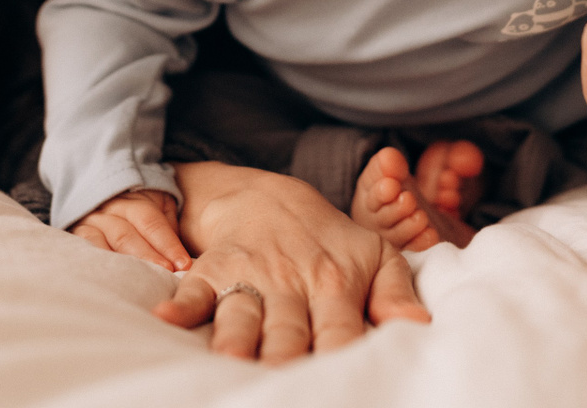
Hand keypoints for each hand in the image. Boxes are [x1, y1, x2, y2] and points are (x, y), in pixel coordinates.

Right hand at [70, 189, 189, 271]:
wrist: (104, 198)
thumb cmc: (142, 214)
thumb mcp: (160, 207)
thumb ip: (169, 226)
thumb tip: (184, 259)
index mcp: (135, 201)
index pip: (152, 222)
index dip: (168, 244)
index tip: (183, 265)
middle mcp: (110, 209)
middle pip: (128, 234)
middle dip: (149, 257)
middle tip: (165, 274)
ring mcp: (91, 222)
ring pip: (106, 243)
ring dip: (125, 264)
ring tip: (138, 282)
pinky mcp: (77, 235)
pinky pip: (85, 248)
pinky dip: (97, 264)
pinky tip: (109, 279)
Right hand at [154, 162, 429, 362]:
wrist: (273, 199)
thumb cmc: (331, 242)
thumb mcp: (375, 256)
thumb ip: (397, 294)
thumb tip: (420, 328)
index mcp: (336, 284)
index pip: (341, 333)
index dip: (341, 359)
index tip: (343, 385)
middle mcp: (292, 282)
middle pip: (288, 333)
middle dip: (287, 361)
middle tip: (288, 389)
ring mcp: (250, 276)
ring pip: (242, 315)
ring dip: (237, 339)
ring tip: (234, 363)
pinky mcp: (213, 270)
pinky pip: (194, 289)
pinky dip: (180, 304)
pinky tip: (167, 317)